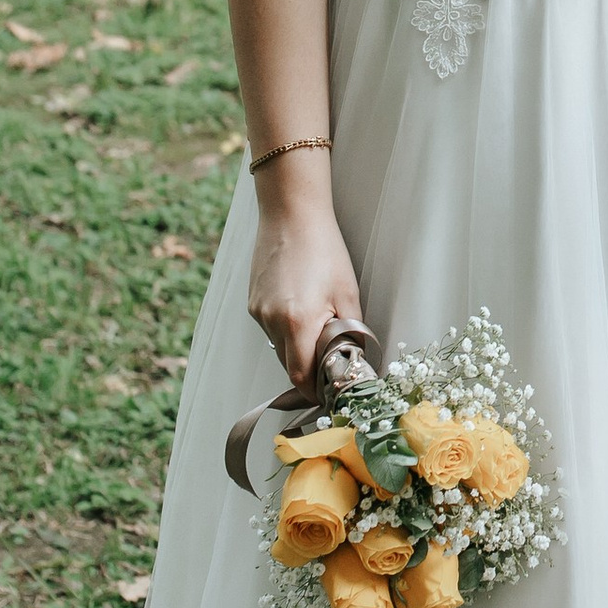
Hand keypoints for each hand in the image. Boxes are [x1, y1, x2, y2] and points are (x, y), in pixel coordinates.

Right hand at [247, 203, 361, 390]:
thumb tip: (355, 360)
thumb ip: (350, 332)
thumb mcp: (347, 292)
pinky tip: (301, 309)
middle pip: (288, 365)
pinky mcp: (252, 303)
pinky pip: (270, 329)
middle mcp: (271, 321)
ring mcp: (258, 312)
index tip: (329, 392)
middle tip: (330, 364)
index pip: (301, 377)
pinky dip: (286, 330)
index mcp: (298, 322)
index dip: (315, 390)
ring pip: (278, 347)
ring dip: (297, 348)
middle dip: (308, 371)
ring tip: (318, 327)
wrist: (290, 215)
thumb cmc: (324, 249)